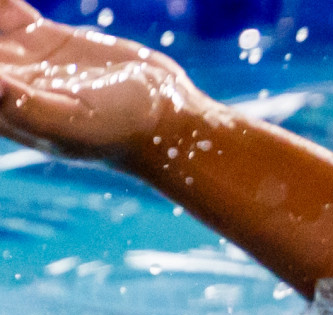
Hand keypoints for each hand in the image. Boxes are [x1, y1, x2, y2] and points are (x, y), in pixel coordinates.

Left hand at [0, 0, 205, 162]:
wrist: (163, 118)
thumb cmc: (119, 130)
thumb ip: (20, 103)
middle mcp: (3, 81)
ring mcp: (21, 58)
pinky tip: (11, 2)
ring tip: (5, 6)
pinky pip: (7, 9)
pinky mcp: (43, 39)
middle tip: (0, 12)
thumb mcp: (69, 120)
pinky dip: (4, 2)